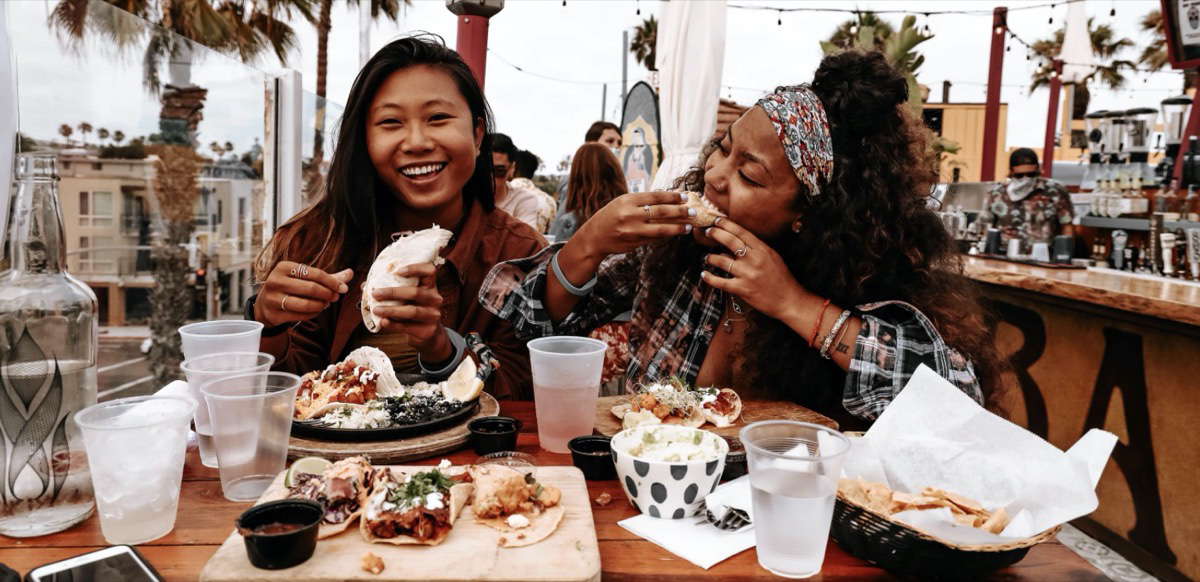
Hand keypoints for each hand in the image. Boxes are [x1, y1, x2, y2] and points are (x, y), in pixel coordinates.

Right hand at [255, 261, 352, 325]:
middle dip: (328, 294)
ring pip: (305, 304)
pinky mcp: (274, 314)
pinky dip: (313, 314)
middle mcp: (275, 281)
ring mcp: (273, 299)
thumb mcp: (303, 277)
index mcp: (284, 267)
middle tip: (336, 297)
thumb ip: (327, 276)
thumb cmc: (290, 287)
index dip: (332, 281)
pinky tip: (318, 310)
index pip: (314, 273)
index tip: (343, 288)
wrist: (265, 304)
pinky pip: (300, 316)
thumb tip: (350, 273)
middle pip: (311, 288)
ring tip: (327, 304)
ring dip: (321, 305)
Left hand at [369, 262, 451, 360]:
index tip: (398, 271)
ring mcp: (433, 315)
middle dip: (393, 292)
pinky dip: (394, 325)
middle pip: (415, 292)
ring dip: (391, 310)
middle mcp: (434, 298)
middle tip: (375, 293)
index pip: (430, 271)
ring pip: (412, 311)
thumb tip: (365, 285)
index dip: (416, 268)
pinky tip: (383, 322)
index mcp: (429, 286)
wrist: (427, 334)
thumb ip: (390, 289)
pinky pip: (408, 327)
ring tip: (376, 310)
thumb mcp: (407, 297)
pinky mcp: (428, 330)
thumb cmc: (412, 309)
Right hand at [573, 191, 693, 259]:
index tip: (685, 196)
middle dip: (680, 211)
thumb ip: (642, 201)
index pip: (655, 197)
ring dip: (677, 228)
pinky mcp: (635, 243)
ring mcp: (633, 231)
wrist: (594, 237)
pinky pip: (654, 239)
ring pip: (660, 229)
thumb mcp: (622, 203)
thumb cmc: (610, 216)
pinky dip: (666, 235)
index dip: (672, 196)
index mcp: (628, 201)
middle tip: (693, 211)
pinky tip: (675, 233)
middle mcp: (630, 215)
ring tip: (688, 226)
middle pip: (661, 212)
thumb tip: (667, 200)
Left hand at [699, 218, 805, 320]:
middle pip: (730, 241)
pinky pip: (721, 282)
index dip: (727, 224)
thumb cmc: (781, 278)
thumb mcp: (772, 257)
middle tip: (707, 232)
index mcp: (762, 249)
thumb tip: (734, 243)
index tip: (717, 220)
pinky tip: (704, 274)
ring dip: (711, 257)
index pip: (741, 232)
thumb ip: (756, 249)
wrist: (789, 299)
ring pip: (722, 261)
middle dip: (715, 234)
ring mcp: (747, 274)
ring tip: (707, 257)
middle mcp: (754, 259)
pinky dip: (710, 278)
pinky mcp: (742, 289)